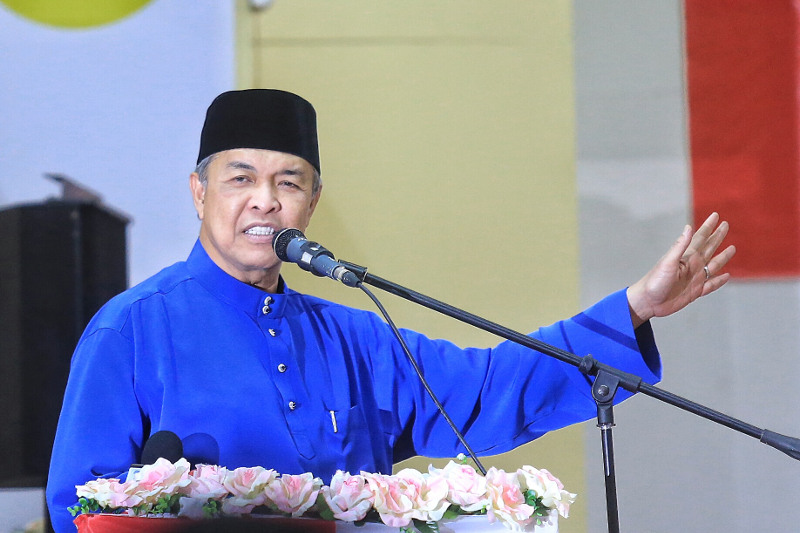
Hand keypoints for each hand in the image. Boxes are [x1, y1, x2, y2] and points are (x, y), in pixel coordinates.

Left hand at [626, 212, 735, 327]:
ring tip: (732, 248)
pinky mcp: (695, 291)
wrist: (648, 302)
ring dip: (723, 257)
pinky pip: (711, 285)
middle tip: (725, 225)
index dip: (708, 227)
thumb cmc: (655, 281)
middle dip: (717, 236)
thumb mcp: (668, 262)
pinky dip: (719, 281)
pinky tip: (726, 276)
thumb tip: (688, 227)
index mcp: (686, 257)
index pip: (700, 238)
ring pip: (714, 265)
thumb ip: (680, 246)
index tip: (716, 216)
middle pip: (709, 248)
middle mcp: (692, 266)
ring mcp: (695, 278)